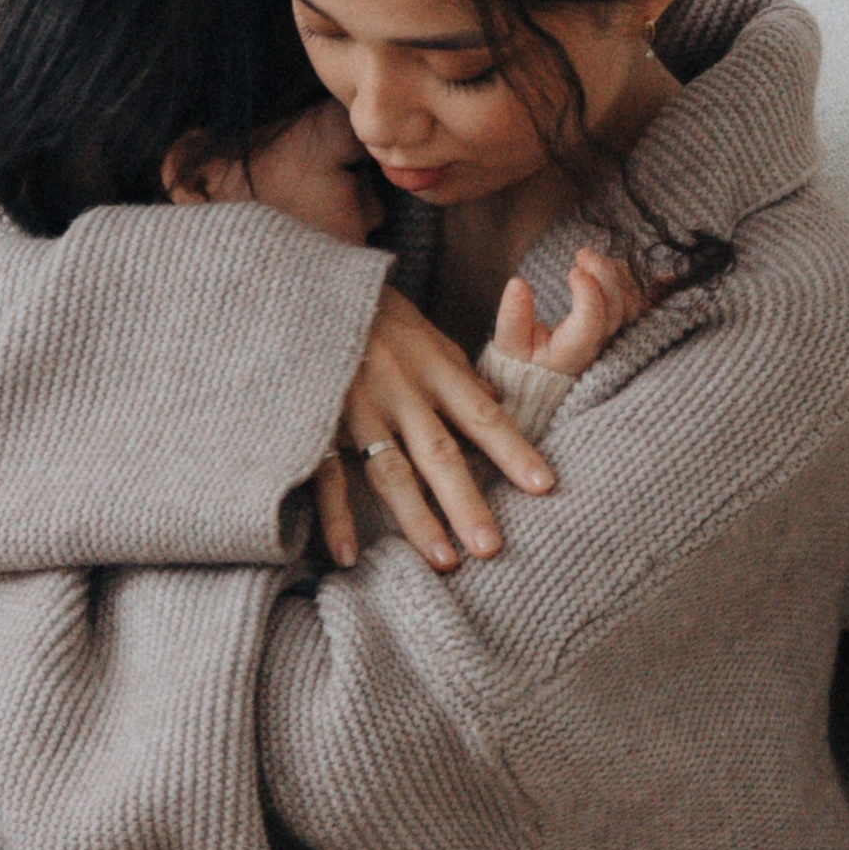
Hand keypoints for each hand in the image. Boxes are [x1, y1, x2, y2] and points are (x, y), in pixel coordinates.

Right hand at [329, 287, 559, 575]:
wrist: (304, 288)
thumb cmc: (377, 315)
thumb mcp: (428, 335)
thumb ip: (460, 374)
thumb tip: (497, 403)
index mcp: (434, 369)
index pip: (483, 415)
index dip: (514, 450)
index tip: (544, 486)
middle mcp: (400, 392)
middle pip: (440, 453)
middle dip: (467, 502)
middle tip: (491, 548)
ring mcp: (355, 409)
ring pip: (390, 472)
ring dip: (416, 519)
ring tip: (442, 561)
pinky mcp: (315, 422)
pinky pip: (327, 475)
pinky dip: (336, 516)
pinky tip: (347, 556)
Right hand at [492, 248, 662, 385]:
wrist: (545, 381)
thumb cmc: (525, 362)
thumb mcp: (510, 345)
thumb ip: (512, 317)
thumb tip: (517, 283)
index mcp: (571, 355)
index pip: (591, 322)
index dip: (588, 293)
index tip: (573, 270)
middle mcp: (599, 350)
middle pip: (616, 310)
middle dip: (604, 274)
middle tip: (583, 254)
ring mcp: (614, 342)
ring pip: (632, 307)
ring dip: (618, 276)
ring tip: (594, 259)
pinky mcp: (621, 333)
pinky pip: (638, 307)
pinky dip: (630, 282)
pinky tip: (614, 266)